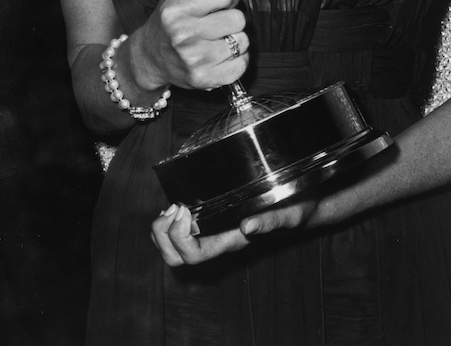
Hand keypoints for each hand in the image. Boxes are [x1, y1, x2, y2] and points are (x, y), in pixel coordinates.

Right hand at [132, 0, 248, 90]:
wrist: (148, 60)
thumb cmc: (163, 28)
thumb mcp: (168, 0)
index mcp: (176, 11)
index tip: (224, 1)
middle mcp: (184, 34)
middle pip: (237, 18)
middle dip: (232, 18)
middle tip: (222, 22)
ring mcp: (195, 59)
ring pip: (242, 41)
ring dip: (236, 40)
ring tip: (221, 40)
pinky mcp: (204, 78)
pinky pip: (241, 65)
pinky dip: (239, 60)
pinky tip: (225, 55)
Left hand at [151, 198, 317, 266]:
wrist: (300, 206)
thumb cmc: (295, 209)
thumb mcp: (289, 212)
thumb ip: (270, 220)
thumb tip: (247, 226)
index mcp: (230, 241)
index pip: (194, 255)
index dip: (180, 236)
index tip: (185, 209)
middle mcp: (216, 242)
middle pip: (176, 258)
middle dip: (164, 234)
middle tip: (176, 207)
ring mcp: (209, 234)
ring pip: (171, 248)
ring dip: (162, 228)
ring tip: (175, 206)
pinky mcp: (207, 222)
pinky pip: (176, 233)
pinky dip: (168, 222)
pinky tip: (179, 205)